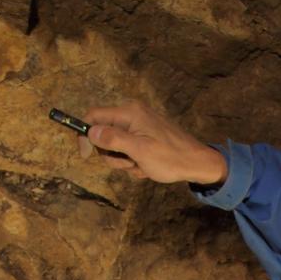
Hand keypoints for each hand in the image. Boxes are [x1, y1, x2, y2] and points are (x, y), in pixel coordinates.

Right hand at [81, 102, 226, 184]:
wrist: (197, 163)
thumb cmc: (170, 157)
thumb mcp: (139, 151)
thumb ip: (113, 139)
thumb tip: (90, 131)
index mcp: (129, 112)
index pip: (94, 116)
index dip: (84, 134)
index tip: (85, 155)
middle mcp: (132, 114)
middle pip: (103, 133)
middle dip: (112, 154)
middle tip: (129, 163)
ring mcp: (139, 125)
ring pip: (115, 146)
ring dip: (124, 161)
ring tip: (141, 165)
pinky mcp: (145, 135)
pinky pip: (128, 150)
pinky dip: (134, 161)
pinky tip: (147, 166)